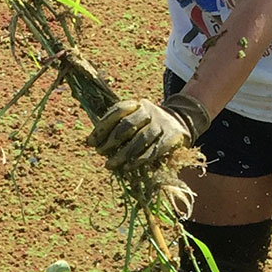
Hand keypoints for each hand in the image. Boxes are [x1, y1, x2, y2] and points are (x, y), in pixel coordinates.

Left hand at [90, 92, 209, 176]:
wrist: (180, 123)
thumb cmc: (147, 125)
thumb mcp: (133, 119)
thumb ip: (115, 127)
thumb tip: (90, 141)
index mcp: (137, 104)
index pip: (118, 111)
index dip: (102, 126)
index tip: (90, 141)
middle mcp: (150, 111)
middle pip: (128, 125)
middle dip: (111, 141)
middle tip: (100, 153)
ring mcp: (162, 123)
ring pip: (141, 139)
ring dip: (124, 154)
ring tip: (111, 164)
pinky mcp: (172, 137)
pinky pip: (154, 150)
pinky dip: (140, 159)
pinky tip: (129, 166)